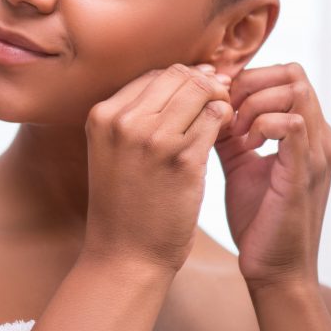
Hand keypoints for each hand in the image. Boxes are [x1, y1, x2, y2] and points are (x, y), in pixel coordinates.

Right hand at [82, 63, 232, 272]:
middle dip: (204, 83)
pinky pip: (215, 118)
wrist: (125, 256)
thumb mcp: (114, 150)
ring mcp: (152, 139)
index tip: (201, 91)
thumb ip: (136, 115)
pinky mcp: (182, 160)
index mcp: (102, 115)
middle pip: (177, 75)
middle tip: (220, 99)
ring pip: (199, 90)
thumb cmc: (126, 203)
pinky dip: (226, 119)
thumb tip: (185, 78)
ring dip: (218, 98)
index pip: (153, 75)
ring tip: (224, 117)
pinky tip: (228, 133)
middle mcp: (123, 121)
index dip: (183, 79)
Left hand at [214, 63, 330, 292]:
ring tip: (235, 132)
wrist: (273, 269)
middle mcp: (319, 137)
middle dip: (251, 85)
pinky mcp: (304, 172)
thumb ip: (230, 132)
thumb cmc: (257, 219)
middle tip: (226, 114)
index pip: (287, 75)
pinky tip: (245, 145)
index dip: (249, 79)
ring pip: (295, 90)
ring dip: (255, 103)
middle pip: (294, 74)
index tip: (222, 104)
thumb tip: (207, 102)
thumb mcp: (240, 163)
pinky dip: (261, 124)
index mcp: (307, 132)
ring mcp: (316, 153)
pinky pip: (291, 123)